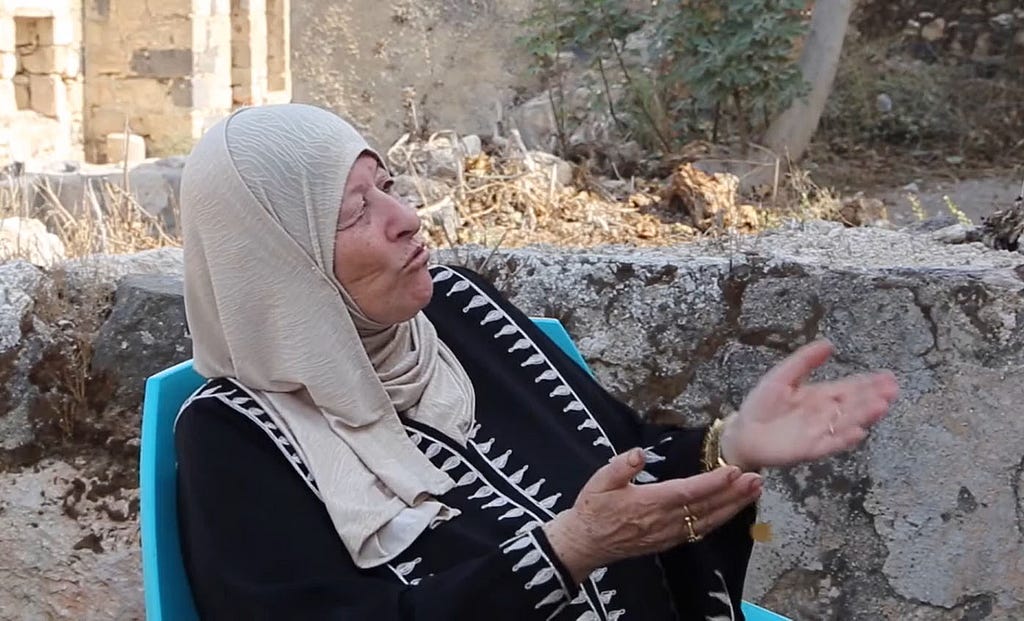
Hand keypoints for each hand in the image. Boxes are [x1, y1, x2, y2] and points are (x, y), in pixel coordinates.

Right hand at [543, 448, 761, 582]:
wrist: (586, 542)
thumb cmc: (593, 507)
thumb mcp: (599, 481)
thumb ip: (620, 466)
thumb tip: (639, 453)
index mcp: (648, 503)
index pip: (688, 492)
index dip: (712, 482)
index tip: (733, 470)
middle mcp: (663, 520)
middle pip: (706, 507)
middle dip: (734, 494)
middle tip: (757, 479)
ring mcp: (669, 533)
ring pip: (708, 521)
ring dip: (733, 507)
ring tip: (754, 492)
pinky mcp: (669, 540)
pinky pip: (700, 530)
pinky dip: (720, 520)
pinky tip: (732, 510)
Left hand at [721, 340, 899, 470]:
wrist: (743, 431)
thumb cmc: (762, 404)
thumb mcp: (783, 376)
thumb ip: (805, 361)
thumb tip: (829, 343)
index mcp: (821, 396)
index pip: (850, 388)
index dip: (869, 383)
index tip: (889, 377)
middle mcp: (826, 415)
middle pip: (854, 405)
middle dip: (874, 398)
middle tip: (892, 390)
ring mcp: (820, 432)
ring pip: (847, 423)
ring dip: (865, 416)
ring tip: (881, 406)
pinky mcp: (810, 449)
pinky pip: (830, 444)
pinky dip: (844, 439)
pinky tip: (859, 432)